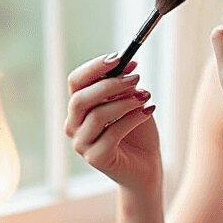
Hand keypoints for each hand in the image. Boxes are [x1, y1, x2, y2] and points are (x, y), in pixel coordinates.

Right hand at [65, 55, 161, 194]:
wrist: (147, 165)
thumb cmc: (137, 132)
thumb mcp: (130, 102)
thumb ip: (122, 87)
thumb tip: (124, 66)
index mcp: (78, 108)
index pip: (76, 82)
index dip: (95, 67)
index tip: (119, 57)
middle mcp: (74, 126)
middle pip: (80, 99)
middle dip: (110, 85)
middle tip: (135, 78)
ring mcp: (82, 144)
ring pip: (97, 116)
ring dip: (125, 102)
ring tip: (146, 97)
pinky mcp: (96, 159)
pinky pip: (113, 134)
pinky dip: (133, 119)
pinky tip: (148, 111)